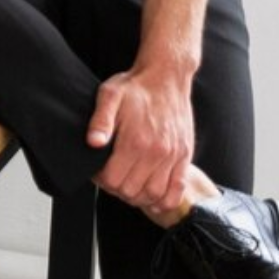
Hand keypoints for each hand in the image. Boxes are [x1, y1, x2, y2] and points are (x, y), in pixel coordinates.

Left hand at [87, 64, 197, 213]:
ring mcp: (173, 156)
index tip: (99, 170)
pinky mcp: (185, 156)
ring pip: (153, 194)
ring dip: (138, 196)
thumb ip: (100, 121)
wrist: (167, 77)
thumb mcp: (109, 96)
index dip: (101, 180)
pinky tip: (153, 197)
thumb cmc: (135, 87)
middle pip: (131, 191)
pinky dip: (165, 200)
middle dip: (116, 188)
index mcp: (135, 141)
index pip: (113, 180)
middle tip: (111, 177)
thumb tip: (93, 143)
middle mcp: (156, 152)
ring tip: (129, 185)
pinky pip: (177, 190)